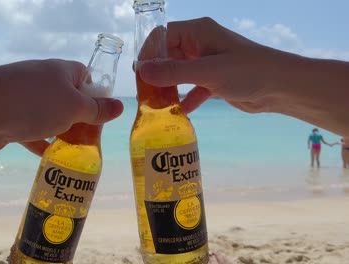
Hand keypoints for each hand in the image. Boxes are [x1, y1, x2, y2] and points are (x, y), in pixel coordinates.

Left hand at [0, 59, 122, 155]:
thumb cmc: (36, 104)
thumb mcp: (74, 107)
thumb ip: (96, 110)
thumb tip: (119, 106)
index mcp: (62, 72)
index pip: (86, 77)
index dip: (97, 94)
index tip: (103, 115)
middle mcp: (44, 82)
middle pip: (69, 99)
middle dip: (80, 119)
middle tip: (92, 140)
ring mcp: (26, 99)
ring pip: (51, 116)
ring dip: (62, 132)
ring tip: (76, 152)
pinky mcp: (11, 117)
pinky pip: (32, 130)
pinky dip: (41, 142)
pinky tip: (51, 157)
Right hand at [138, 17, 304, 113]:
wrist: (282, 88)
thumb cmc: (247, 72)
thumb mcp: (207, 72)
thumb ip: (174, 72)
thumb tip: (141, 72)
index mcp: (197, 32)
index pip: (162, 35)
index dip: (148, 53)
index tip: (140, 74)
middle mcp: (200, 44)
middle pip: (168, 56)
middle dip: (156, 74)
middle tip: (145, 94)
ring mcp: (207, 63)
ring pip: (178, 73)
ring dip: (168, 88)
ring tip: (156, 105)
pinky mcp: (213, 81)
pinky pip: (191, 88)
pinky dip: (185, 99)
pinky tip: (179, 112)